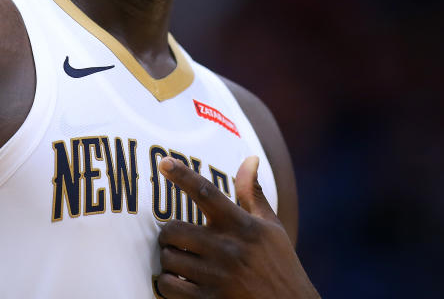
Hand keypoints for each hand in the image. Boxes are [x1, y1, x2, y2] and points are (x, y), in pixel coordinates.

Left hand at [155, 156, 319, 297]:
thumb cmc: (280, 264)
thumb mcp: (271, 227)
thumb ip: (253, 194)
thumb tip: (251, 158)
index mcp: (242, 225)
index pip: (207, 193)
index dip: (183, 175)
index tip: (164, 162)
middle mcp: (228, 248)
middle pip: (173, 229)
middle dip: (169, 234)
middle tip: (176, 240)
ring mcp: (218, 277)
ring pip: (168, 259)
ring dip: (169, 260)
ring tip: (181, 263)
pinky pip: (168, 287)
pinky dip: (167, 284)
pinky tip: (179, 283)